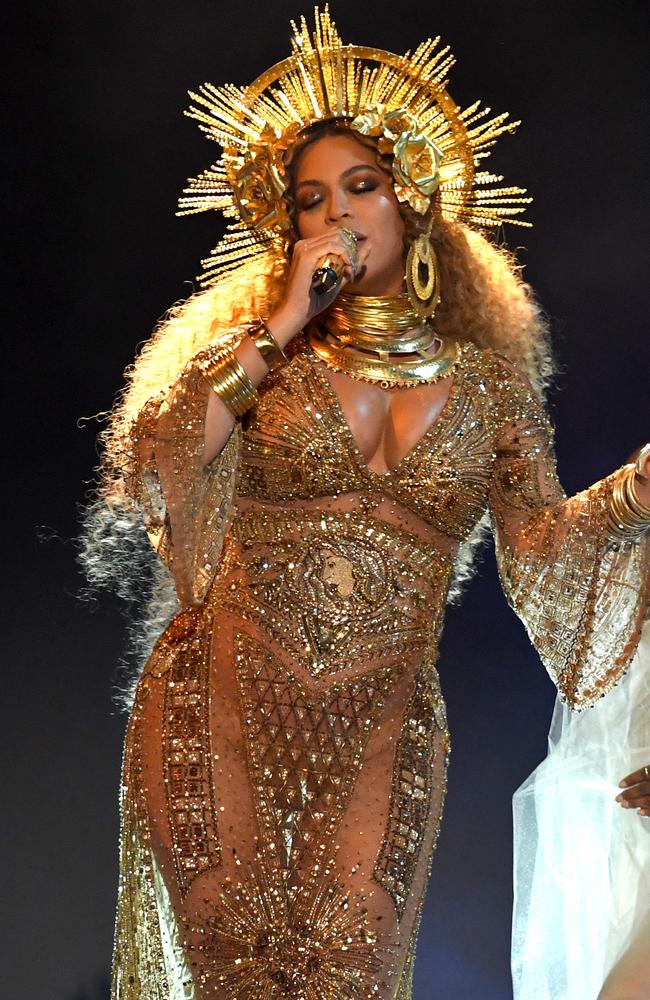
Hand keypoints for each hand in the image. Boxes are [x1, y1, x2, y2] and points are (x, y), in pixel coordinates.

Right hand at [265, 230, 371, 347]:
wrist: (297, 311)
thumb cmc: (315, 298)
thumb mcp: (339, 277)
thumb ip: (352, 262)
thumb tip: (369, 246)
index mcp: (308, 247)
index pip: (335, 234)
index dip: (350, 245)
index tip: (353, 264)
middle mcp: (304, 243)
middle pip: (338, 233)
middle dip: (351, 249)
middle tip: (352, 269)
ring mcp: (304, 248)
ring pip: (337, 238)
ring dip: (349, 254)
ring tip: (350, 272)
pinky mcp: (306, 255)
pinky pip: (333, 247)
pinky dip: (345, 256)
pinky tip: (346, 270)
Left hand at [616, 764, 649, 816]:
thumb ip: (646, 768)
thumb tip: (639, 765)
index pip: (642, 774)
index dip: (630, 779)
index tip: (620, 785)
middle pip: (642, 789)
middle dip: (629, 794)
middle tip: (617, 799)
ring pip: (647, 799)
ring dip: (634, 803)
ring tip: (623, 806)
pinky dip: (648, 811)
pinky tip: (639, 813)